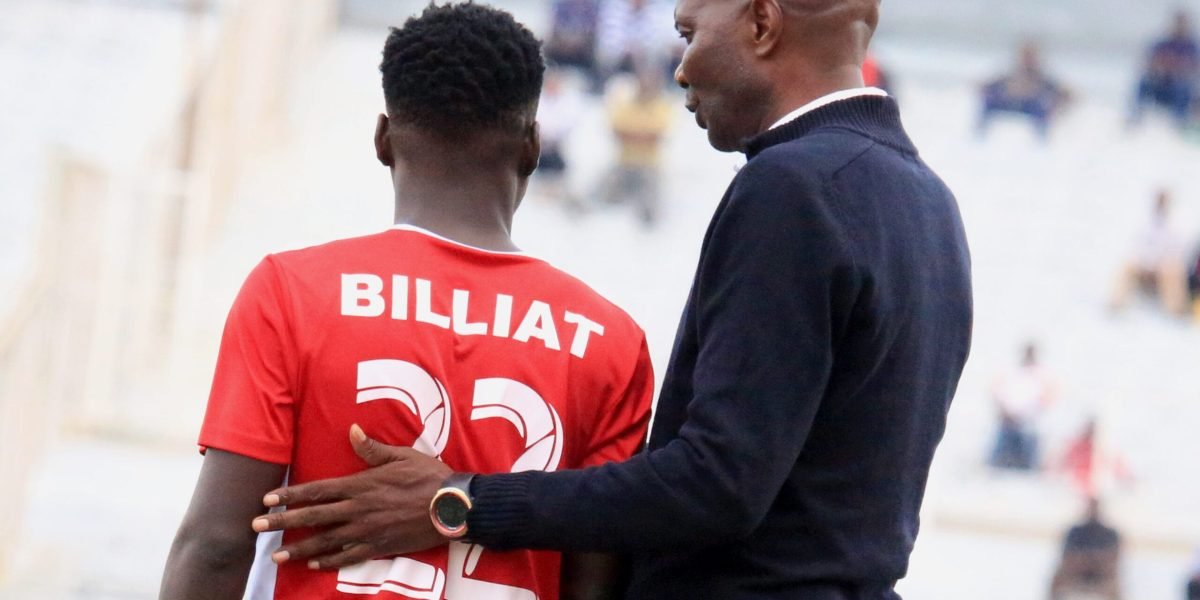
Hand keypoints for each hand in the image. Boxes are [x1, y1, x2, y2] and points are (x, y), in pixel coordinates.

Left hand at [251, 424, 452, 568]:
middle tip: (256, 527)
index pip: (317, 490)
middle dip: (282, 521)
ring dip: (299, 548)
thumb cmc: (429, 477)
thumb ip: (373, 448)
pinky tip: (315, 563)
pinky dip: (330, 561)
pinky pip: (349, 556)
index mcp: (361, 485)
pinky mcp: (380, 547)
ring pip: (326, 541)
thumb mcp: (402, 455)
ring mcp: (367, 531)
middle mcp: (358, 509)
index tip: (267, 499)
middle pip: (313, 516)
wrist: (453, 507)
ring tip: (277, 555)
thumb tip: (352, 431)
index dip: (290, 494)